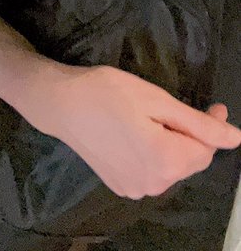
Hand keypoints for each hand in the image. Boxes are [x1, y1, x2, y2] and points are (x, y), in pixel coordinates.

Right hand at [25, 63, 240, 199]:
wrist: (58, 103)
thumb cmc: (105, 92)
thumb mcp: (154, 99)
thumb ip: (197, 123)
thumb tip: (234, 138)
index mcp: (165, 161)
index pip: (207, 150)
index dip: (212, 127)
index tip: (213, 105)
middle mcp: (154, 184)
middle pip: (189, 161)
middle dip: (189, 136)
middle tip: (169, 107)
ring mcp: (136, 189)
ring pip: (171, 167)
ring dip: (170, 146)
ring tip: (146, 118)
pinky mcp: (121, 187)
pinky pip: (151, 172)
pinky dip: (152, 155)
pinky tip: (133, 134)